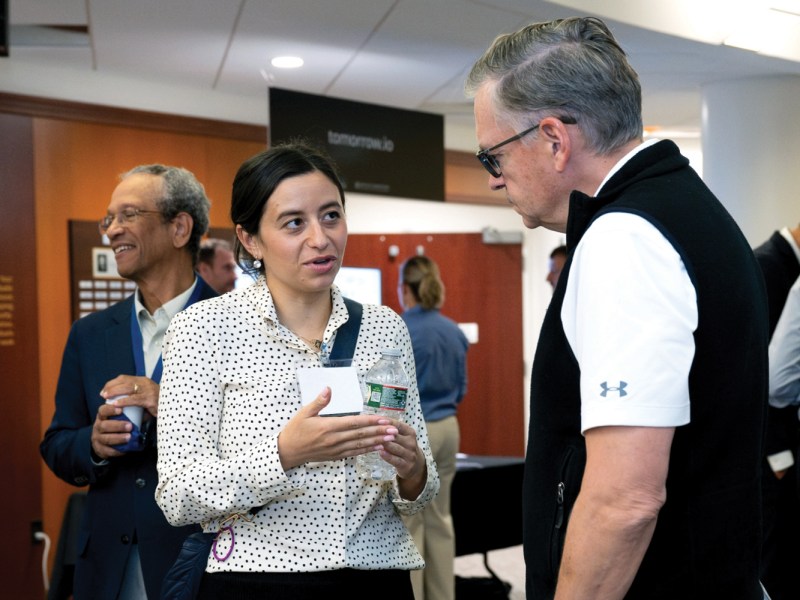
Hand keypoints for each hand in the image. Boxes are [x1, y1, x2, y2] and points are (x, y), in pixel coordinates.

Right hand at [91, 401, 132, 459]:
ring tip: (129, 437)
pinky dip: (117, 450)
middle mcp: (98, 427)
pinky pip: (108, 451)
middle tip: (130, 426)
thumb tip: (142, 407)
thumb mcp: (118, 416)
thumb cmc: (115, 425)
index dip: (110, 410)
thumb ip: (127, 412)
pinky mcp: (100, 449)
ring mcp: (97, 439)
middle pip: (104, 426)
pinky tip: (126, 448)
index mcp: (102, 416)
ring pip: (106, 439)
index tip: (121, 410)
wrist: (105, 441)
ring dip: (118, 438)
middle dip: (118, 426)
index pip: (102, 410)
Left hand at [100, 375, 159, 417]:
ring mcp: (149, 390)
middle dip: (111, 387)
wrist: (174, 408)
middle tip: (103, 394)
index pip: (124, 378)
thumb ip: (134, 398)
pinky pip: (134, 399)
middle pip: (124, 381)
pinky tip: (116, 404)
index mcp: (143, 381)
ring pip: (128, 388)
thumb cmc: (157, 404)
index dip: (112, 383)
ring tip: (106, 398)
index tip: (104, 390)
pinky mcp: (151, 400)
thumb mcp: (145, 397)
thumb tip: (117, 405)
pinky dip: (123, 401)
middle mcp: (146, 383)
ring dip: (115, 392)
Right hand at [277, 387, 403, 469]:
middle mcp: (334, 439)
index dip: (370, 421)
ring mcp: (336, 449)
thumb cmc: (295, 430)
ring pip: (360, 445)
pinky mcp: (335, 456)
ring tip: (391, 439)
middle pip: (361, 435)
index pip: (354, 423)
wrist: (287, 452)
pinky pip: (354, 453)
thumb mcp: (304, 413)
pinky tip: (377, 448)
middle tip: (394, 429)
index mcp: (328, 427)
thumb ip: (319, 401)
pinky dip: (367, 450)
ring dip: (377, 442)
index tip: (383, 419)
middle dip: (379, 432)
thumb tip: (329, 388)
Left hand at [376, 419, 426, 498]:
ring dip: (385, 444)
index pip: (399, 425)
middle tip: (373, 431)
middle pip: (396, 437)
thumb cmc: (403, 446)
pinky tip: (380, 453)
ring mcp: (410, 454)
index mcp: (410, 432)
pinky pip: (396, 460)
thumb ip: (391, 429)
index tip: (379, 420)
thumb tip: (376, 420)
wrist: (414, 465)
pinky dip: (388, 456)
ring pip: (396, 448)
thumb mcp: (401, 436)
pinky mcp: (406, 465)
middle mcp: (411, 442)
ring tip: (376, 441)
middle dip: (385, 434)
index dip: (389, 422)